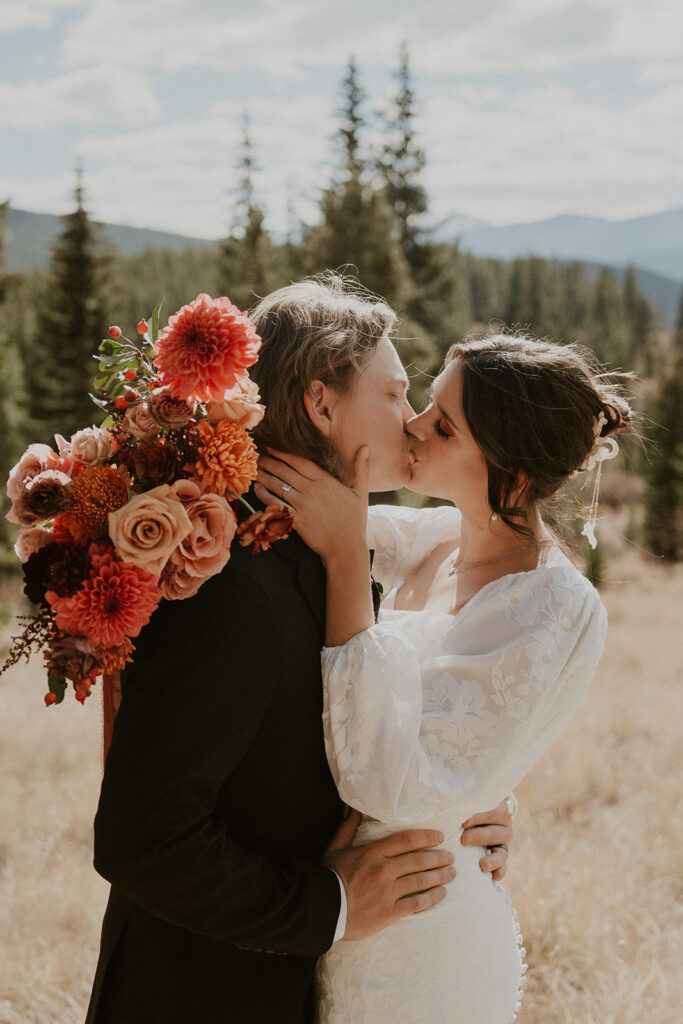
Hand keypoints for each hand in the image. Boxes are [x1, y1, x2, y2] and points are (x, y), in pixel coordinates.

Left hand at [255, 447, 369, 562]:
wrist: (346, 548)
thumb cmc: (354, 520)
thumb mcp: (361, 492)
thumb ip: (361, 468)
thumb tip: (366, 447)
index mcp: (326, 481)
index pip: (300, 461)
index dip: (283, 453)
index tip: (272, 447)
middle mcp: (312, 490)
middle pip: (285, 471)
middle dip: (269, 461)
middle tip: (257, 455)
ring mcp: (303, 505)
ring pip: (278, 485)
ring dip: (264, 475)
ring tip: (254, 469)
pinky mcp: (296, 520)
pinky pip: (276, 504)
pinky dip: (264, 495)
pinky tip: (257, 488)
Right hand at [324, 810, 454, 940]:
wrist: (321, 909)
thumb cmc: (329, 876)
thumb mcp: (336, 848)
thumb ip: (348, 828)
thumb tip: (354, 808)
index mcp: (373, 852)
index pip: (406, 840)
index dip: (426, 837)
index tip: (439, 837)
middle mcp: (383, 870)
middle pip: (418, 860)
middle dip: (438, 857)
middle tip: (451, 856)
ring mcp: (387, 892)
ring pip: (421, 881)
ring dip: (439, 876)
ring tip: (451, 873)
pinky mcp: (388, 913)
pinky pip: (416, 904)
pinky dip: (431, 898)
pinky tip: (441, 893)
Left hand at [460, 796, 513, 880]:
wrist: (468, 808)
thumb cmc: (464, 800)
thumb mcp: (466, 797)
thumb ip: (463, 801)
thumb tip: (451, 805)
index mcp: (499, 805)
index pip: (493, 810)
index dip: (479, 817)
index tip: (463, 822)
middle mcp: (504, 824)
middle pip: (499, 832)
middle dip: (480, 836)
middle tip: (463, 840)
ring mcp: (502, 841)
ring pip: (503, 851)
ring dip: (493, 859)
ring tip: (482, 865)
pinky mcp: (498, 855)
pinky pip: (504, 865)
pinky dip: (500, 871)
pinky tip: (494, 877)